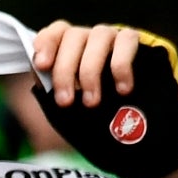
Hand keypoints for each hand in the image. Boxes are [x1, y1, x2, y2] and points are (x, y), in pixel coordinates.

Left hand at [30, 22, 177, 177]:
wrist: (140, 144)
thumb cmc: (97, 126)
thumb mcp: (68, 112)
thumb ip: (52, 90)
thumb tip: (36, 72)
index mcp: (70, 51)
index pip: (56, 32)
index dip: (47, 43)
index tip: (41, 65)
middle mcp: (91, 41)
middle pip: (73, 36)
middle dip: (64, 70)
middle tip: (66, 102)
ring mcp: (116, 40)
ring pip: (99, 35)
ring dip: (90, 69)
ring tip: (92, 102)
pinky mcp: (141, 45)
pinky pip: (128, 40)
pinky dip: (121, 64)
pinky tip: (122, 89)